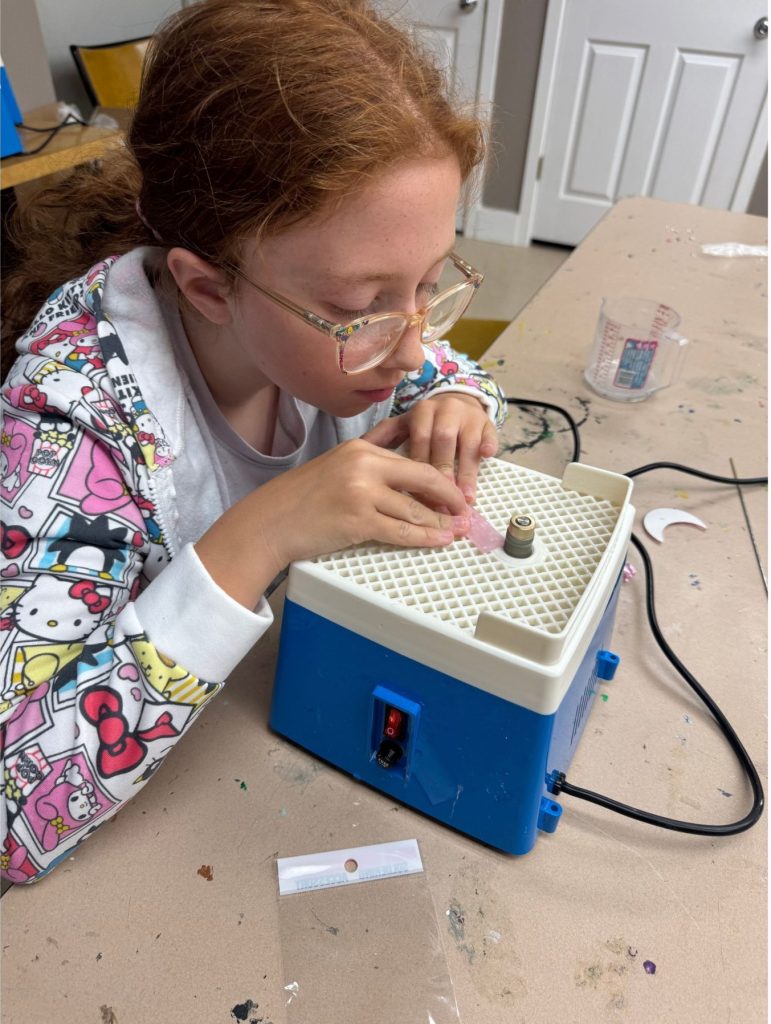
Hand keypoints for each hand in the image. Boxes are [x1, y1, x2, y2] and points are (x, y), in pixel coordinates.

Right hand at [195, 439, 469, 607]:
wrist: (270, 522)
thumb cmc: (301, 498)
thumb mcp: (335, 465)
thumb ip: (368, 460)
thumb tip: (403, 462)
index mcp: (360, 448)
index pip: (411, 458)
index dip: (439, 475)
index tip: (453, 487)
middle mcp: (363, 465)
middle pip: (422, 477)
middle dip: (449, 495)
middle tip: (465, 508)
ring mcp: (361, 492)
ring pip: (414, 508)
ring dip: (440, 522)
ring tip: (456, 530)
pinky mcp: (357, 520)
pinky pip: (401, 531)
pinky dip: (424, 538)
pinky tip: (438, 540)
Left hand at [363, 393, 497, 502]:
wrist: (456, 403)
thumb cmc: (426, 424)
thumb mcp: (404, 427)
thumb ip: (384, 439)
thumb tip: (357, 451)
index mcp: (420, 412)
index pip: (418, 440)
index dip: (418, 469)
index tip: (417, 495)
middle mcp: (444, 410)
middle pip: (442, 441)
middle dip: (443, 474)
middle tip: (441, 503)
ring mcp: (467, 415)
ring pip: (466, 442)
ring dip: (466, 471)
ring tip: (465, 499)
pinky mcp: (486, 421)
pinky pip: (490, 433)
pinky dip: (489, 445)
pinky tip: (487, 457)